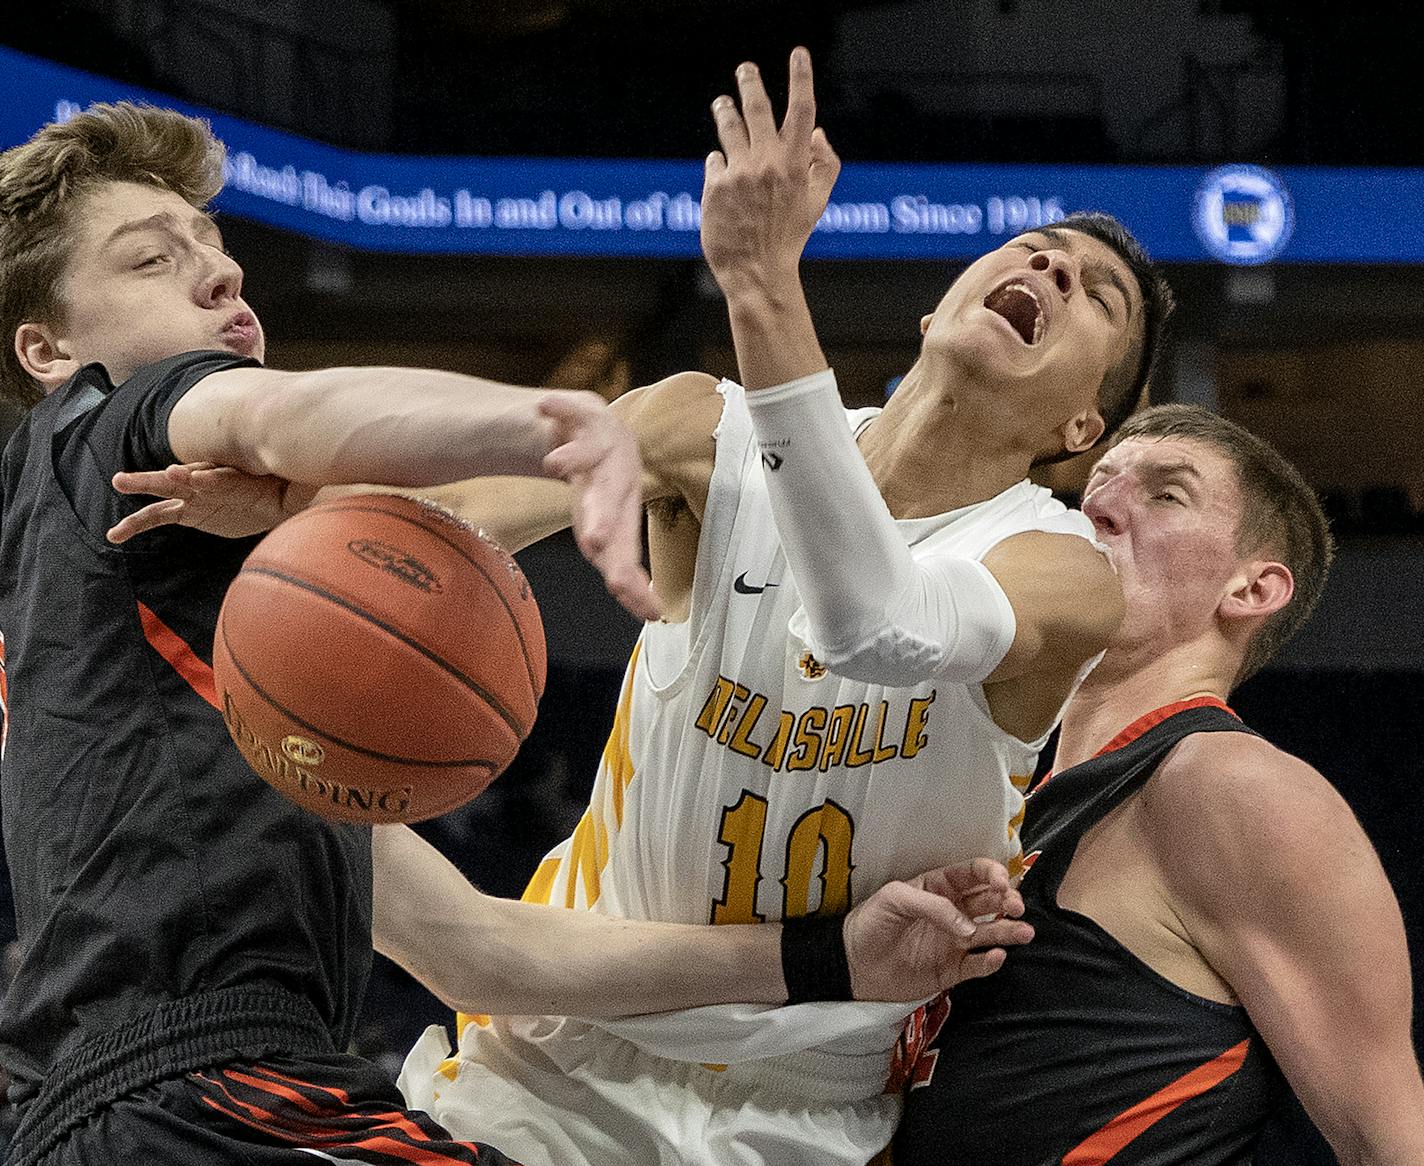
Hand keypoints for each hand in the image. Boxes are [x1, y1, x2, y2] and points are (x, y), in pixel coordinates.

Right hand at [106, 463, 316, 543]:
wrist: (276, 497)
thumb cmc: (286, 489)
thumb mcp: (296, 488)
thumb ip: (300, 483)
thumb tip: (314, 474)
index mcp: (232, 477)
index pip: (214, 475)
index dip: (200, 476)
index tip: (184, 475)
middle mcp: (208, 483)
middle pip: (183, 479)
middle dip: (163, 478)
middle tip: (133, 478)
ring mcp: (194, 497)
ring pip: (164, 494)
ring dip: (142, 489)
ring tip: (117, 484)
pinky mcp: (188, 512)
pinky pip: (157, 518)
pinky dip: (137, 525)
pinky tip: (114, 535)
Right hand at [539, 391, 661, 622]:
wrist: (580, 425)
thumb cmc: (594, 482)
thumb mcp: (599, 523)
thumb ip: (615, 561)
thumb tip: (651, 613)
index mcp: (625, 505)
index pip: (626, 543)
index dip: (629, 574)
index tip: (644, 606)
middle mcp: (620, 472)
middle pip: (612, 496)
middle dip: (602, 516)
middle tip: (594, 541)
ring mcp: (603, 439)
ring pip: (593, 450)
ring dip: (576, 457)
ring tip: (556, 463)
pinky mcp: (583, 411)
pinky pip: (569, 408)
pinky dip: (557, 407)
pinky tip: (543, 406)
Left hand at [701, 47, 840, 298]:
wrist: (755, 271)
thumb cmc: (788, 237)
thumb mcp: (817, 202)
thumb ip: (826, 164)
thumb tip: (817, 131)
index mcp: (796, 164)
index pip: (802, 110)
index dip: (801, 77)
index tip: (799, 53)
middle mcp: (766, 163)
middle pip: (757, 108)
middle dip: (750, 82)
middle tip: (745, 69)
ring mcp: (738, 173)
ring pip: (728, 127)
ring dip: (725, 110)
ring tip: (723, 104)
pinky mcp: (714, 186)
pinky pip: (715, 161)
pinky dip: (720, 163)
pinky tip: (724, 175)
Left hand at [844, 859, 1032, 1000]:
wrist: (852, 964)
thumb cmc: (870, 922)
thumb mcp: (895, 898)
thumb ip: (933, 905)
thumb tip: (967, 927)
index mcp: (938, 886)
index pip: (973, 874)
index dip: (992, 874)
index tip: (1002, 882)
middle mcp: (952, 912)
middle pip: (989, 902)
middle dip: (1007, 900)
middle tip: (1015, 907)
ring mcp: (954, 941)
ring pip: (990, 933)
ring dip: (1009, 931)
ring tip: (1024, 932)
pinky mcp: (951, 970)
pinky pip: (977, 965)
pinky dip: (990, 961)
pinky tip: (997, 956)